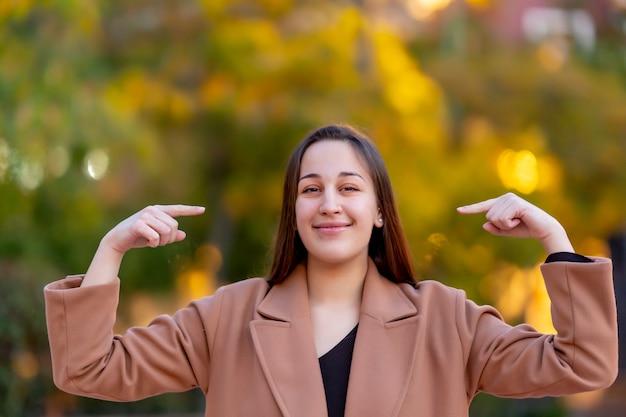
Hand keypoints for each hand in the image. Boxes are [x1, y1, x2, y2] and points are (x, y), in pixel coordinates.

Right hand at [101, 205, 205, 254]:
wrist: (117, 240)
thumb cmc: (138, 237)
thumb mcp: (156, 236)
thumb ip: (169, 235)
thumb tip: (183, 235)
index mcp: (158, 211)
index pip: (177, 209)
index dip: (190, 210)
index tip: (203, 210)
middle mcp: (152, 210)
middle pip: (174, 225)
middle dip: (169, 238)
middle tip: (160, 242)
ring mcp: (145, 216)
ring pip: (166, 231)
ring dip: (162, 242)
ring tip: (153, 242)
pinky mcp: (138, 224)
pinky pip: (155, 237)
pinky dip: (154, 243)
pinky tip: (148, 243)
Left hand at [456, 193, 573, 253]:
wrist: (543, 229)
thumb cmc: (526, 228)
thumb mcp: (506, 231)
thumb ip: (495, 228)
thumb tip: (484, 225)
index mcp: (501, 202)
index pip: (483, 206)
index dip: (470, 209)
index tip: (459, 211)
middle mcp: (504, 197)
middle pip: (489, 216)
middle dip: (501, 225)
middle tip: (515, 223)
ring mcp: (510, 199)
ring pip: (494, 218)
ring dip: (506, 225)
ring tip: (519, 221)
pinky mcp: (516, 203)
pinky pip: (502, 219)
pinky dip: (510, 224)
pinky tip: (520, 220)